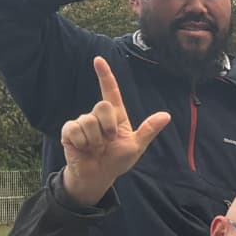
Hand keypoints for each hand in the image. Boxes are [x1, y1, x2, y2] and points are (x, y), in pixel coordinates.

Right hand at [60, 56, 170, 205]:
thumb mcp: (136, 146)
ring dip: (96, 139)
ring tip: (96, 147)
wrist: (98, 175)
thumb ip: (148, 130)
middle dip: (109, 126)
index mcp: (116, 116)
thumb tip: (166, 115)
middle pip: (103, 106)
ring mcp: (82, 122)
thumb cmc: (117, 160)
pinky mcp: (69, 131)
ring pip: (89, 120)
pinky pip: (75, 129)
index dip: (105, 75)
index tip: (98, 59)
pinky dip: (82, 142)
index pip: (110, 91)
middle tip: (109, 141)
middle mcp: (98, 116)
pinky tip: (83, 148)